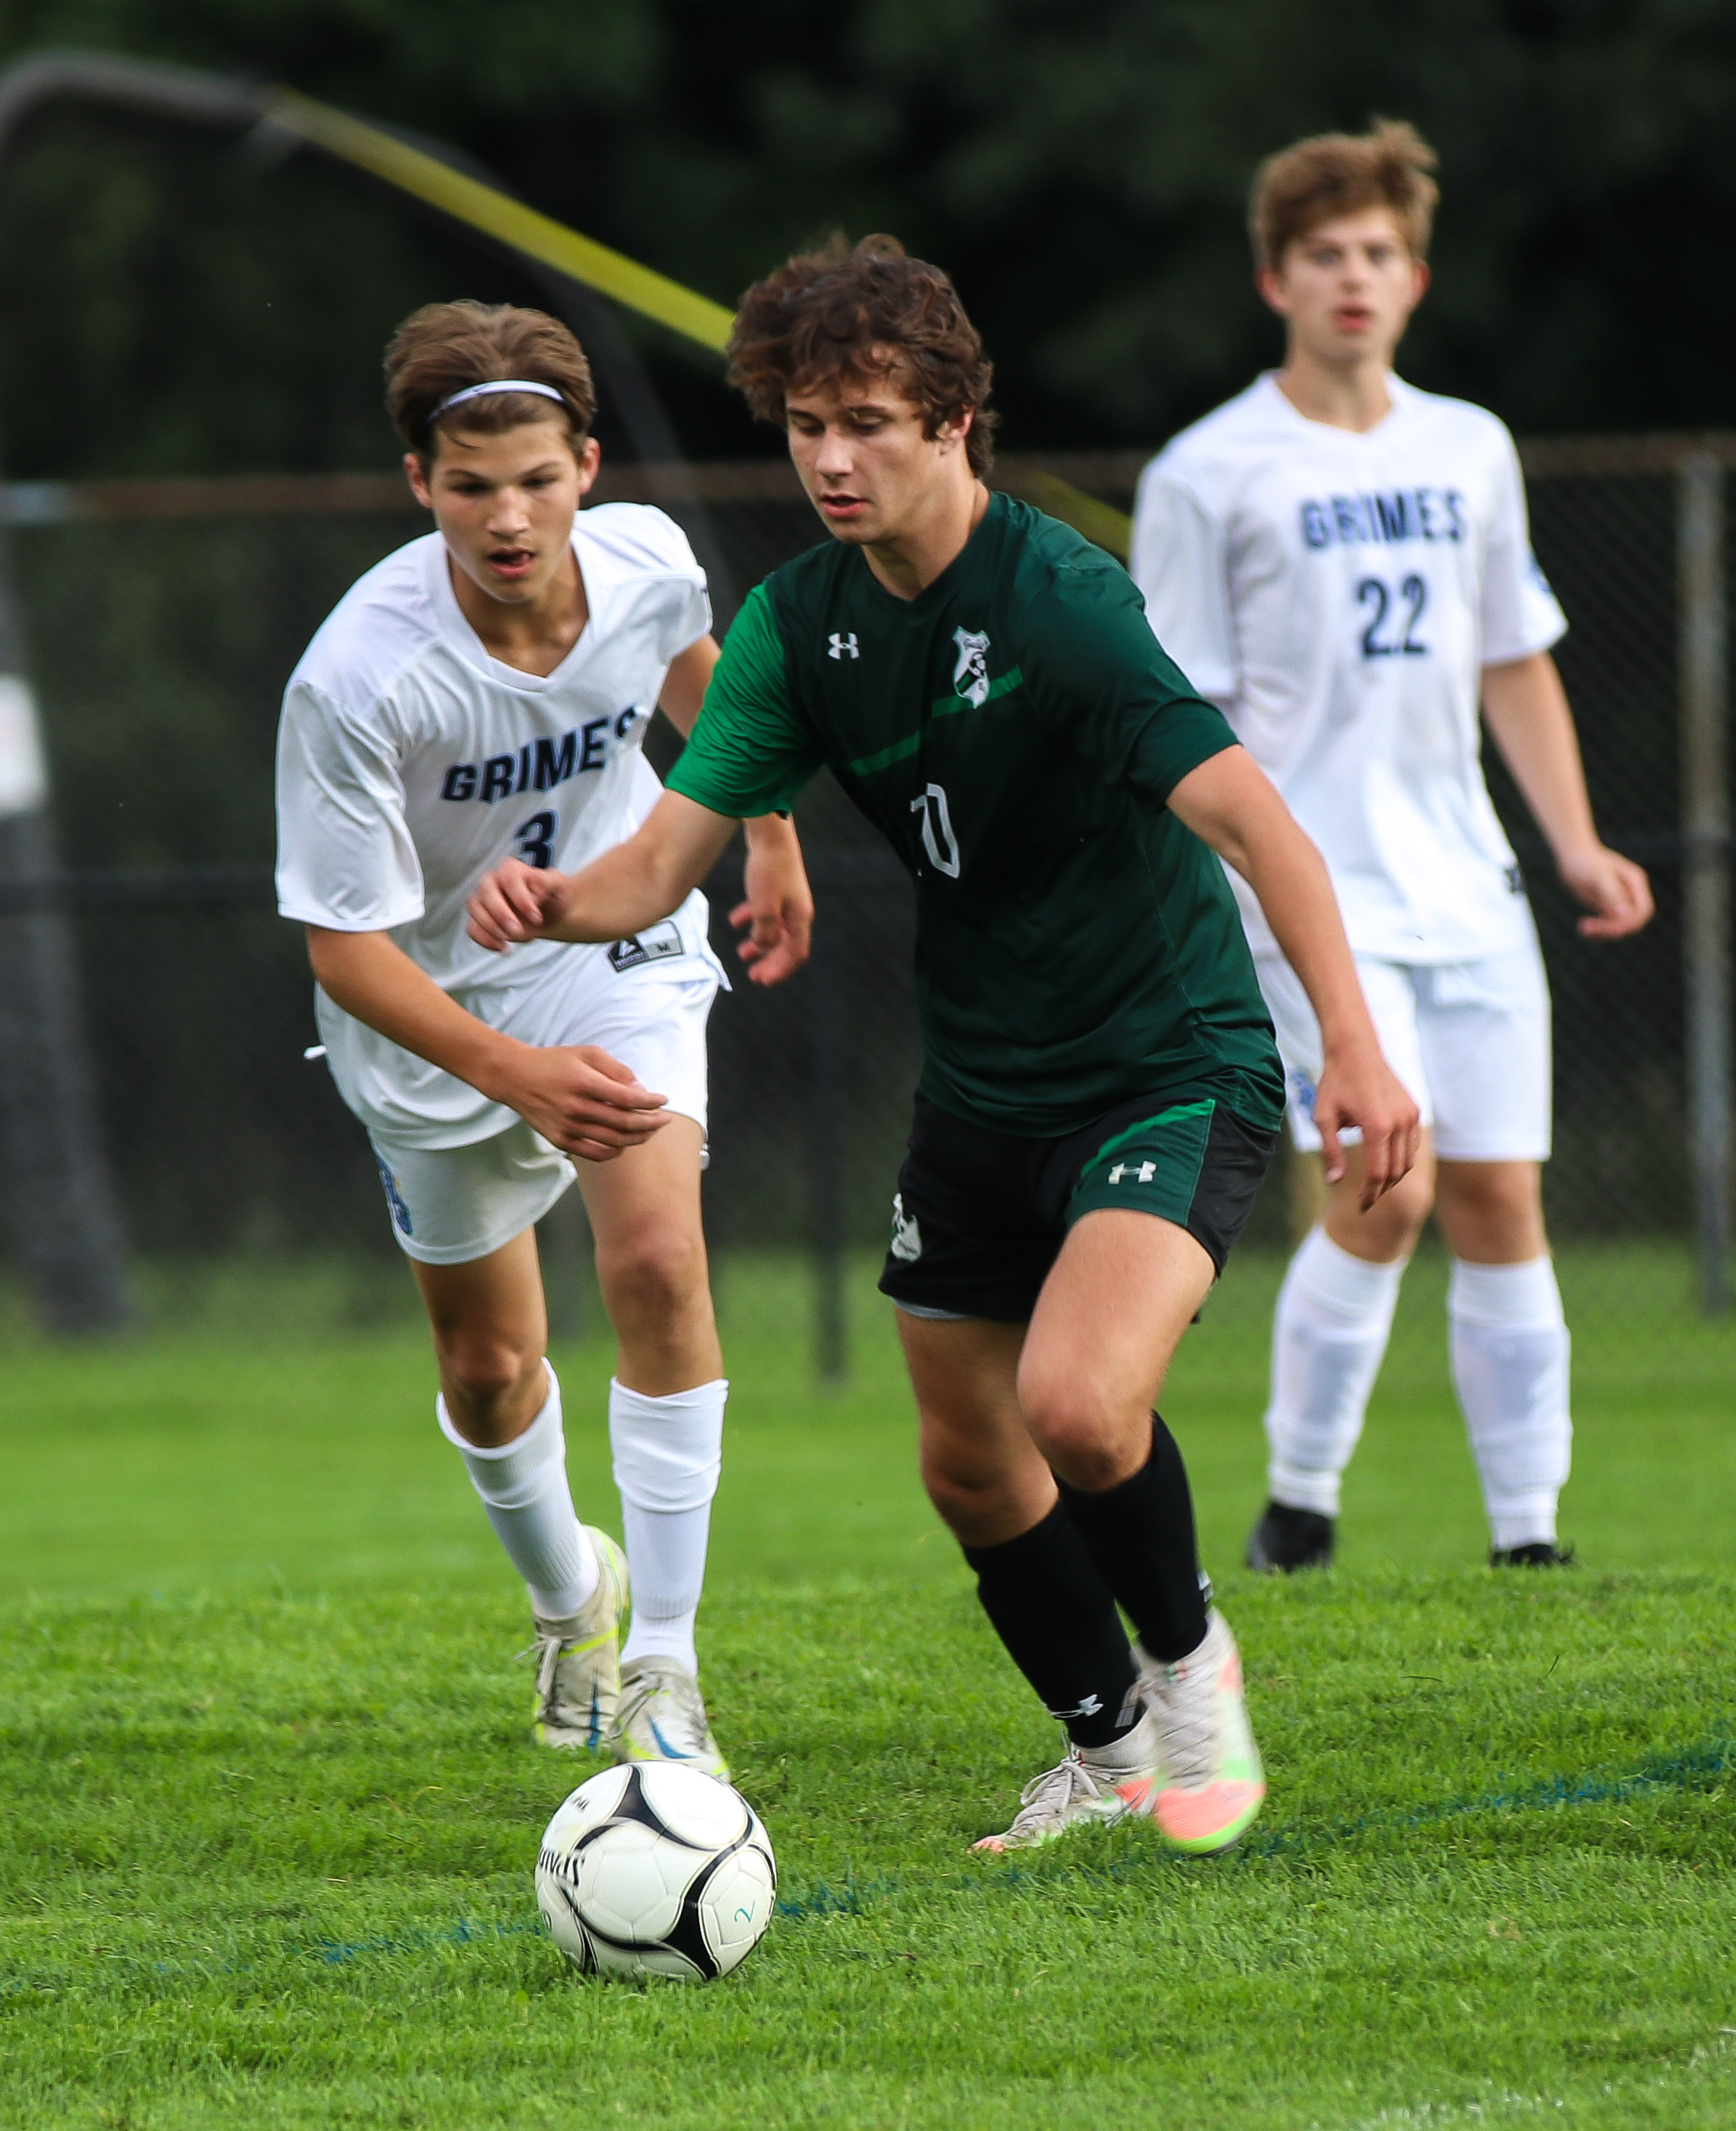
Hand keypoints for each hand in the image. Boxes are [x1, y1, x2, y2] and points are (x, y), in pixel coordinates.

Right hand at [468, 858, 572, 952]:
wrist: (549, 914)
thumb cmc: (551, 897)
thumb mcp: (559, 885)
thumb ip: (549, 881)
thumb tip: (535, 888)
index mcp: (511, 869)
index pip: (509, 879)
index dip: (521, 899)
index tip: (536, 917)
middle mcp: (493, 881)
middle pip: (486, 892)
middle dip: (501, 914)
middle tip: (517, 929)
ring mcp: (483, 900)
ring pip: (475, 909)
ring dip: (490, 927)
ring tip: (509, 941)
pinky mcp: (479, 919)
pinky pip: (472, 928)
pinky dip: (485, 940)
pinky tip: (503, 947)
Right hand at [484, 1041, 668, 1163]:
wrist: (515, 1077)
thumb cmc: (554, 1062)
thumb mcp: (587, 1053)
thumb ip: (616, 1069)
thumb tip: (641, 1090)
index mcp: (585, 1083)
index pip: (628, 1100)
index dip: (651, 1103)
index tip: (663, 1101)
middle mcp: (576, 1108)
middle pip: (625, 1124)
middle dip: (651, 1123)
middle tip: (664, 1120)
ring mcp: (568, 1127)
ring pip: (614, 1142)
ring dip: (637, 1138)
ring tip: (649, 1131)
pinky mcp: (560, 1140)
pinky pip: (595, 1154)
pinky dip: (614, 1151)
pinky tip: (624, 1144)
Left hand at [731, 827, 814, 986]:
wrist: (770, 835)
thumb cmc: (769, 870)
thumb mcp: (764, 907)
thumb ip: (764, 932)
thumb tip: (763, 946)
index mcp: (799, 918)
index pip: (795, 954)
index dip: (781, 970)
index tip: (763, 981)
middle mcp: (797, 911)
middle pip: (786, 945)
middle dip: (769, 961)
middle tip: (753, 975)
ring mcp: (788, 898)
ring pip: (775, 930)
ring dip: (760, 944)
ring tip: (742, 953)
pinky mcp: (776, 887)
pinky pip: (766, 911)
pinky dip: (751, 920)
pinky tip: (735, 921)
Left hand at [1313, 1047, 1419, 1210]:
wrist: (1355, 1051)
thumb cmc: (1335, 1083)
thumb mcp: (1323, 1117)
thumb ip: (1330, 1151)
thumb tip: (1334, 1182)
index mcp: (1377, 1127)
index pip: (1378, 1173)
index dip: (1369, 1195)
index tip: (1361, 1207)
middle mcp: (1399, 1122)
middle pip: (1396, 1171)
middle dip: (1381, 1190)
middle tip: (1366, 1200)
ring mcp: (1410, 1115)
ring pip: (1408, 1160)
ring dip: (1393, 1177)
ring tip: (1375, 1186)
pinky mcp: (1414, 1109)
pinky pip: (1412, 1144)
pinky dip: (1401, 1159)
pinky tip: (1386, 1163)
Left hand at [1556, 843, 1652, 939]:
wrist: (1571, 854)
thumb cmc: (1585, 861)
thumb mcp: (1598, 876)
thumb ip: (1612, 893)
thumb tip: (1625, 914)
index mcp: (1635, 883)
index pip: (1643, 910)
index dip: (1629, 923)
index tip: (1607, 927)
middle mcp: (1630, 892)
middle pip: (1632, 921)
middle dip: (1613, 929)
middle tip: (1587, 928)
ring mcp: (1620, 900)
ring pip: (1619, 925)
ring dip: (1603, 932)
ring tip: (1583, 929)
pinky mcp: (1607, 905)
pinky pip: (1608, 924)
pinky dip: (1598, 930)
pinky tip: (1583, 928)